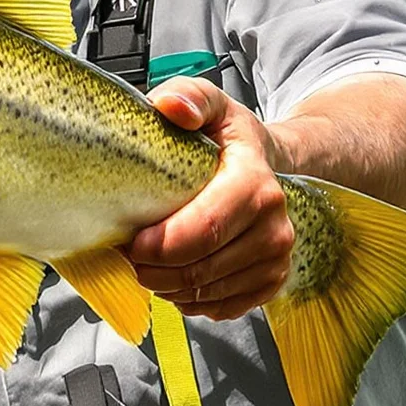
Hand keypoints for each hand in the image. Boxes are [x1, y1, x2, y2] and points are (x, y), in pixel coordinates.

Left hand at [125, 79, 294, 319]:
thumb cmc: (227, 137)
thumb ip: (188, 97)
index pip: (203, 230)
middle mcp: (274, 225)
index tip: (128, 243)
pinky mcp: (272, 281)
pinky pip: (224, 307)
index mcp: (255, 182)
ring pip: (209, 292)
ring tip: (148, 265)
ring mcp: (277, 258)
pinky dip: (192, 301)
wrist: (268, 163)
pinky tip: (176, 280)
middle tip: (128, 256)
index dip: (158, 246)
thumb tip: (168, 107)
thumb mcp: (210, 104)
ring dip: (168, 287)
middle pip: (201, 269)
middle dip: (154, 270)